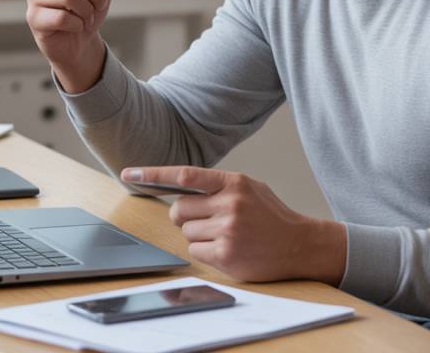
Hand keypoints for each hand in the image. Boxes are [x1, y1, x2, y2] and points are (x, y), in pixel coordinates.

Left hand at [121, 165, 346, 283]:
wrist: (300, 245)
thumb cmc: (270, 215)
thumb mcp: (248, 188)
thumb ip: (216, 185)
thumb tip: (178, 188)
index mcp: (233, 182)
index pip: (184, 174)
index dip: (153, 174)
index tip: (129, 174)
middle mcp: (229, 204)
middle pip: (179, 209)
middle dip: (185, 216)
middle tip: (206, 220)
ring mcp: (228, 230)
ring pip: (186, 231)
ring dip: (198, 235)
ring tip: (225, 235)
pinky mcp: (226, 255)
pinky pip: (195, 251)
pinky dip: (205, 251)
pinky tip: (227, 249)